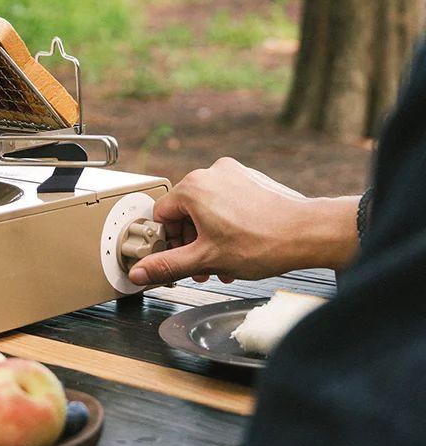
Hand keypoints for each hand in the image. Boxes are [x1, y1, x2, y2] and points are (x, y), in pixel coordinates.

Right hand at [128, 157, 359, 286]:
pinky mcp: (251, 179)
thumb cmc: (261, 243)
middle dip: (190, 242)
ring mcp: (233, 173)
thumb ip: (167, 265)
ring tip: (223, 261)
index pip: (161, 215)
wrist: (308, 234)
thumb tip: (139, 273)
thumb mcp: (205, 260)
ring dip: (208, 236)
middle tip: (202, 266)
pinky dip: (226, 222)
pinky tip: (239, 245)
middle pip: (184, 211)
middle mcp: (211, 173)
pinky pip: (226, 200)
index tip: (177, 258)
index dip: (167, 242)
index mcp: (193, 188)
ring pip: (206, 208)